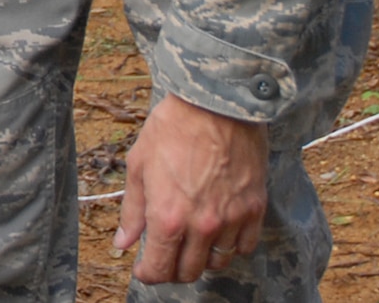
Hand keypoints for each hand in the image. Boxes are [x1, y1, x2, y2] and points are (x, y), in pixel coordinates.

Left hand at [114, 94, 268, 283]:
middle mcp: (202, 226)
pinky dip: (231, 246)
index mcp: (168, 217)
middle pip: (189, 272)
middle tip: (165, 254)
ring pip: (217, 262)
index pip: (158, 269)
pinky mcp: (255, 209)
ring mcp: (232, 220)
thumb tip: (123, 244)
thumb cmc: (171, 129)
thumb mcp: (139, 165)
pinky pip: (244, 247)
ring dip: (201, 259)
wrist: (215, 105)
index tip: (143, 268)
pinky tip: (218, 230)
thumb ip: (132, 210)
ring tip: (191, 241)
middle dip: (173, 269)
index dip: (147, 274)